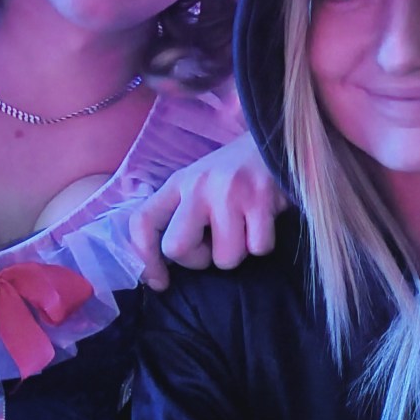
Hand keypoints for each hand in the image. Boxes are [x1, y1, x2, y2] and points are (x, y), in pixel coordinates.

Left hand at [130, 132, 288, 289]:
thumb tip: (167, 265)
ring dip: (237, 253)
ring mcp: (230, 191)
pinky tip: (264, 221)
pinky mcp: (262, 197)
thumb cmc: (236, 173)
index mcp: (178, 183)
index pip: (142, 222)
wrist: (277, 139)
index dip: (145, 258)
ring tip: (244, 227)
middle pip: (177, 248)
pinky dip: (263, 243)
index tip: (160, 281)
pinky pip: (258, 248)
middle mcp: (198, 185)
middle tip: (214, 245)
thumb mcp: (199, 183)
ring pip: (224, 258)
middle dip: (198, 260)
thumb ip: (181, 215)